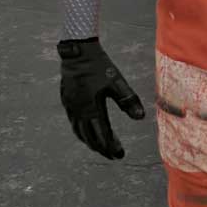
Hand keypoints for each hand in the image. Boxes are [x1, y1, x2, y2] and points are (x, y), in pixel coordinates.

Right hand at [57, 37, 144, 159]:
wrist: (77, 51)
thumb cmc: (100, 66)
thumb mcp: (117, 82)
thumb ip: (128, 100)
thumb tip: (140, 118)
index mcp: (91, 107)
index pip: (102, 134)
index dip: (111, 146)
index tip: (120, 155)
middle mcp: (78, 110)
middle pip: (89, 137)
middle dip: (102, 148)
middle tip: (113, 156)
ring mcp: (70, 106)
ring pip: (79, 131)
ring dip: (91, 142)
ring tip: (102, 148)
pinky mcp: (66, 101)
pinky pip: (73, 123)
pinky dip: (81, 132)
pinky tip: (88, 132)